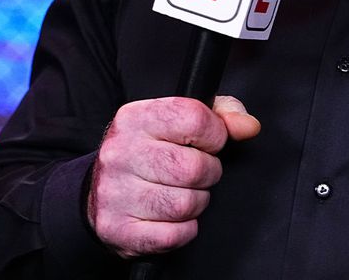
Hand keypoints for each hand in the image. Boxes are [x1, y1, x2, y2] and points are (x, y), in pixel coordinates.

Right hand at [87, 95, 260, 257]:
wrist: (100, 191)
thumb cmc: (150, 151)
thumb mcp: (178, 120)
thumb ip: (221, 114)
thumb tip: (248, 127)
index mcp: (135, 118)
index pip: (194, 119)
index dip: (215, 135)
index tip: (210, 143)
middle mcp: (120, 153)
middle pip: (194, 168)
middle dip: (208, 173)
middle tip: (197, 173)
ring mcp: (115, 193)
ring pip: (186, 204)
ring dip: (196, 202)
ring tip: (183, 192)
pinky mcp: (118, 229)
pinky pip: (174, 235)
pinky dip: (184, 229)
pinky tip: (171, 216)